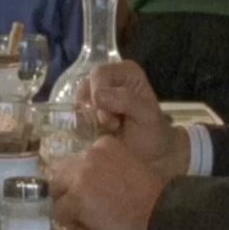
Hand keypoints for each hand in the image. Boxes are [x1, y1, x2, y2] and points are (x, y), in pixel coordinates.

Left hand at [50, 136, 164, 229]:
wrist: (161, 215)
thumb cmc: (153, 198)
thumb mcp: (128, 170)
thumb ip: (106, 171)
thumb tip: (88, 189)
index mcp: (104, 145)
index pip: (78, 161)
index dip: (82, 180)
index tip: (94, 195)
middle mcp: (89, 155)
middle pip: (62, 173)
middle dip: (69, 191)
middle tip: (82, 209)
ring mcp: (80, 177)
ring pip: (57, 191)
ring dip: (66, 206)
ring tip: (82, 221)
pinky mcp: (76, 199)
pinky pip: (59, 212)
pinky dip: (68, 223)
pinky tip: (85, 229)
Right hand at [84, 62, 190, 179]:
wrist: (150, 157)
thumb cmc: (153, 134)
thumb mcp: (147, 116)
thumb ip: (127, 100)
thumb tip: (98, 96)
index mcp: (127, 72)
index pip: (100, 73)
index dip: (99, 94)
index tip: (110, 120)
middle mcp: (110, 78)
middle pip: (85, 87)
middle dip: (94, 110)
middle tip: (111, 126)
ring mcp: (97, 94)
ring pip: (78, 101)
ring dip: (89, 119)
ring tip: (107, 131)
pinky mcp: (88, 110)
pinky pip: (75, 114)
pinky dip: (84, 126)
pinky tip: (99, 134)